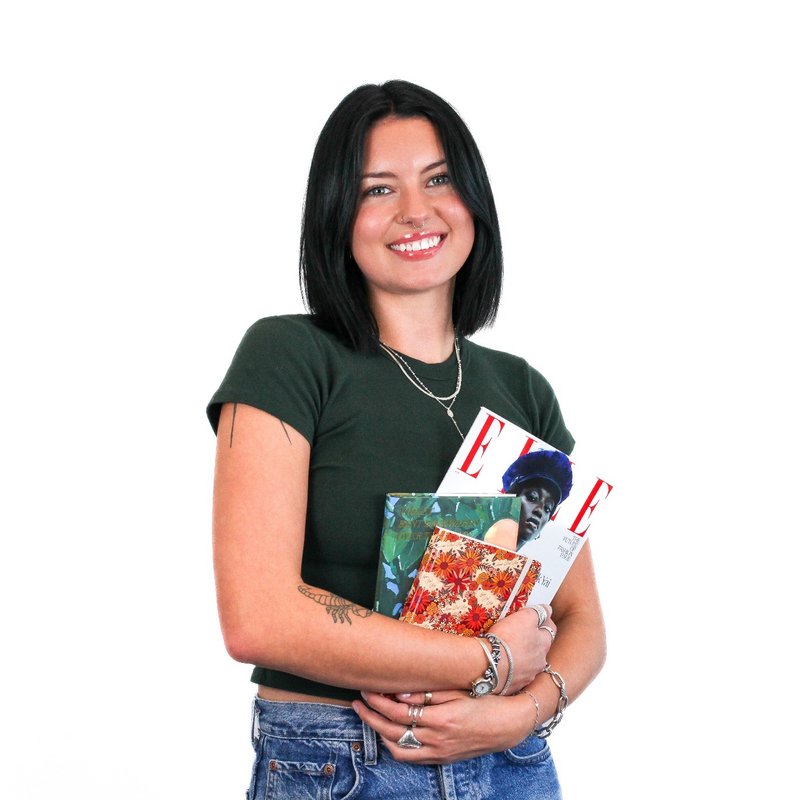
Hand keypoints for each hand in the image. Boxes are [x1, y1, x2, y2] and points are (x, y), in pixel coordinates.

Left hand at [352, 690, 533, 764]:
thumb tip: (401, 694)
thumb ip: (429, 693)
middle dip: (371, 716)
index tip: (366, 689)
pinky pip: (411, 757)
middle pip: (393, 731)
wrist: (508, 724)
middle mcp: (437, 739)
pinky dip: (395, 746)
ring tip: (369, 716)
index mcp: (441, 719)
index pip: (398, 712)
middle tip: (358, 702)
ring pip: (399, 749)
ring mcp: (439, 752)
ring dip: (379, 733)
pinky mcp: (442, 759)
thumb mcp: (459, 691)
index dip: (378, 701)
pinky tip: (389, 733)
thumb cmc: (485, 701)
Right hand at [489, 605, 555, 693]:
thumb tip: (548, 610)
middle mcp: (540, 662)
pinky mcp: (513, 686)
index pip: (551, 628)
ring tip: (507, 649)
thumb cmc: (507, 639)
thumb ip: (538, 612)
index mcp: (544, 643)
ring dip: (522, 656)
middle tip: (519, 632)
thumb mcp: (525, 617)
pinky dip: (511, 669)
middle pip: (539, 647)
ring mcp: (527, 675)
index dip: (543, 620)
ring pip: (528, 662)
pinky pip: (514, 675)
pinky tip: (501, 663)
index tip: (536, 616)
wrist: (487, 664)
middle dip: (532, 640)